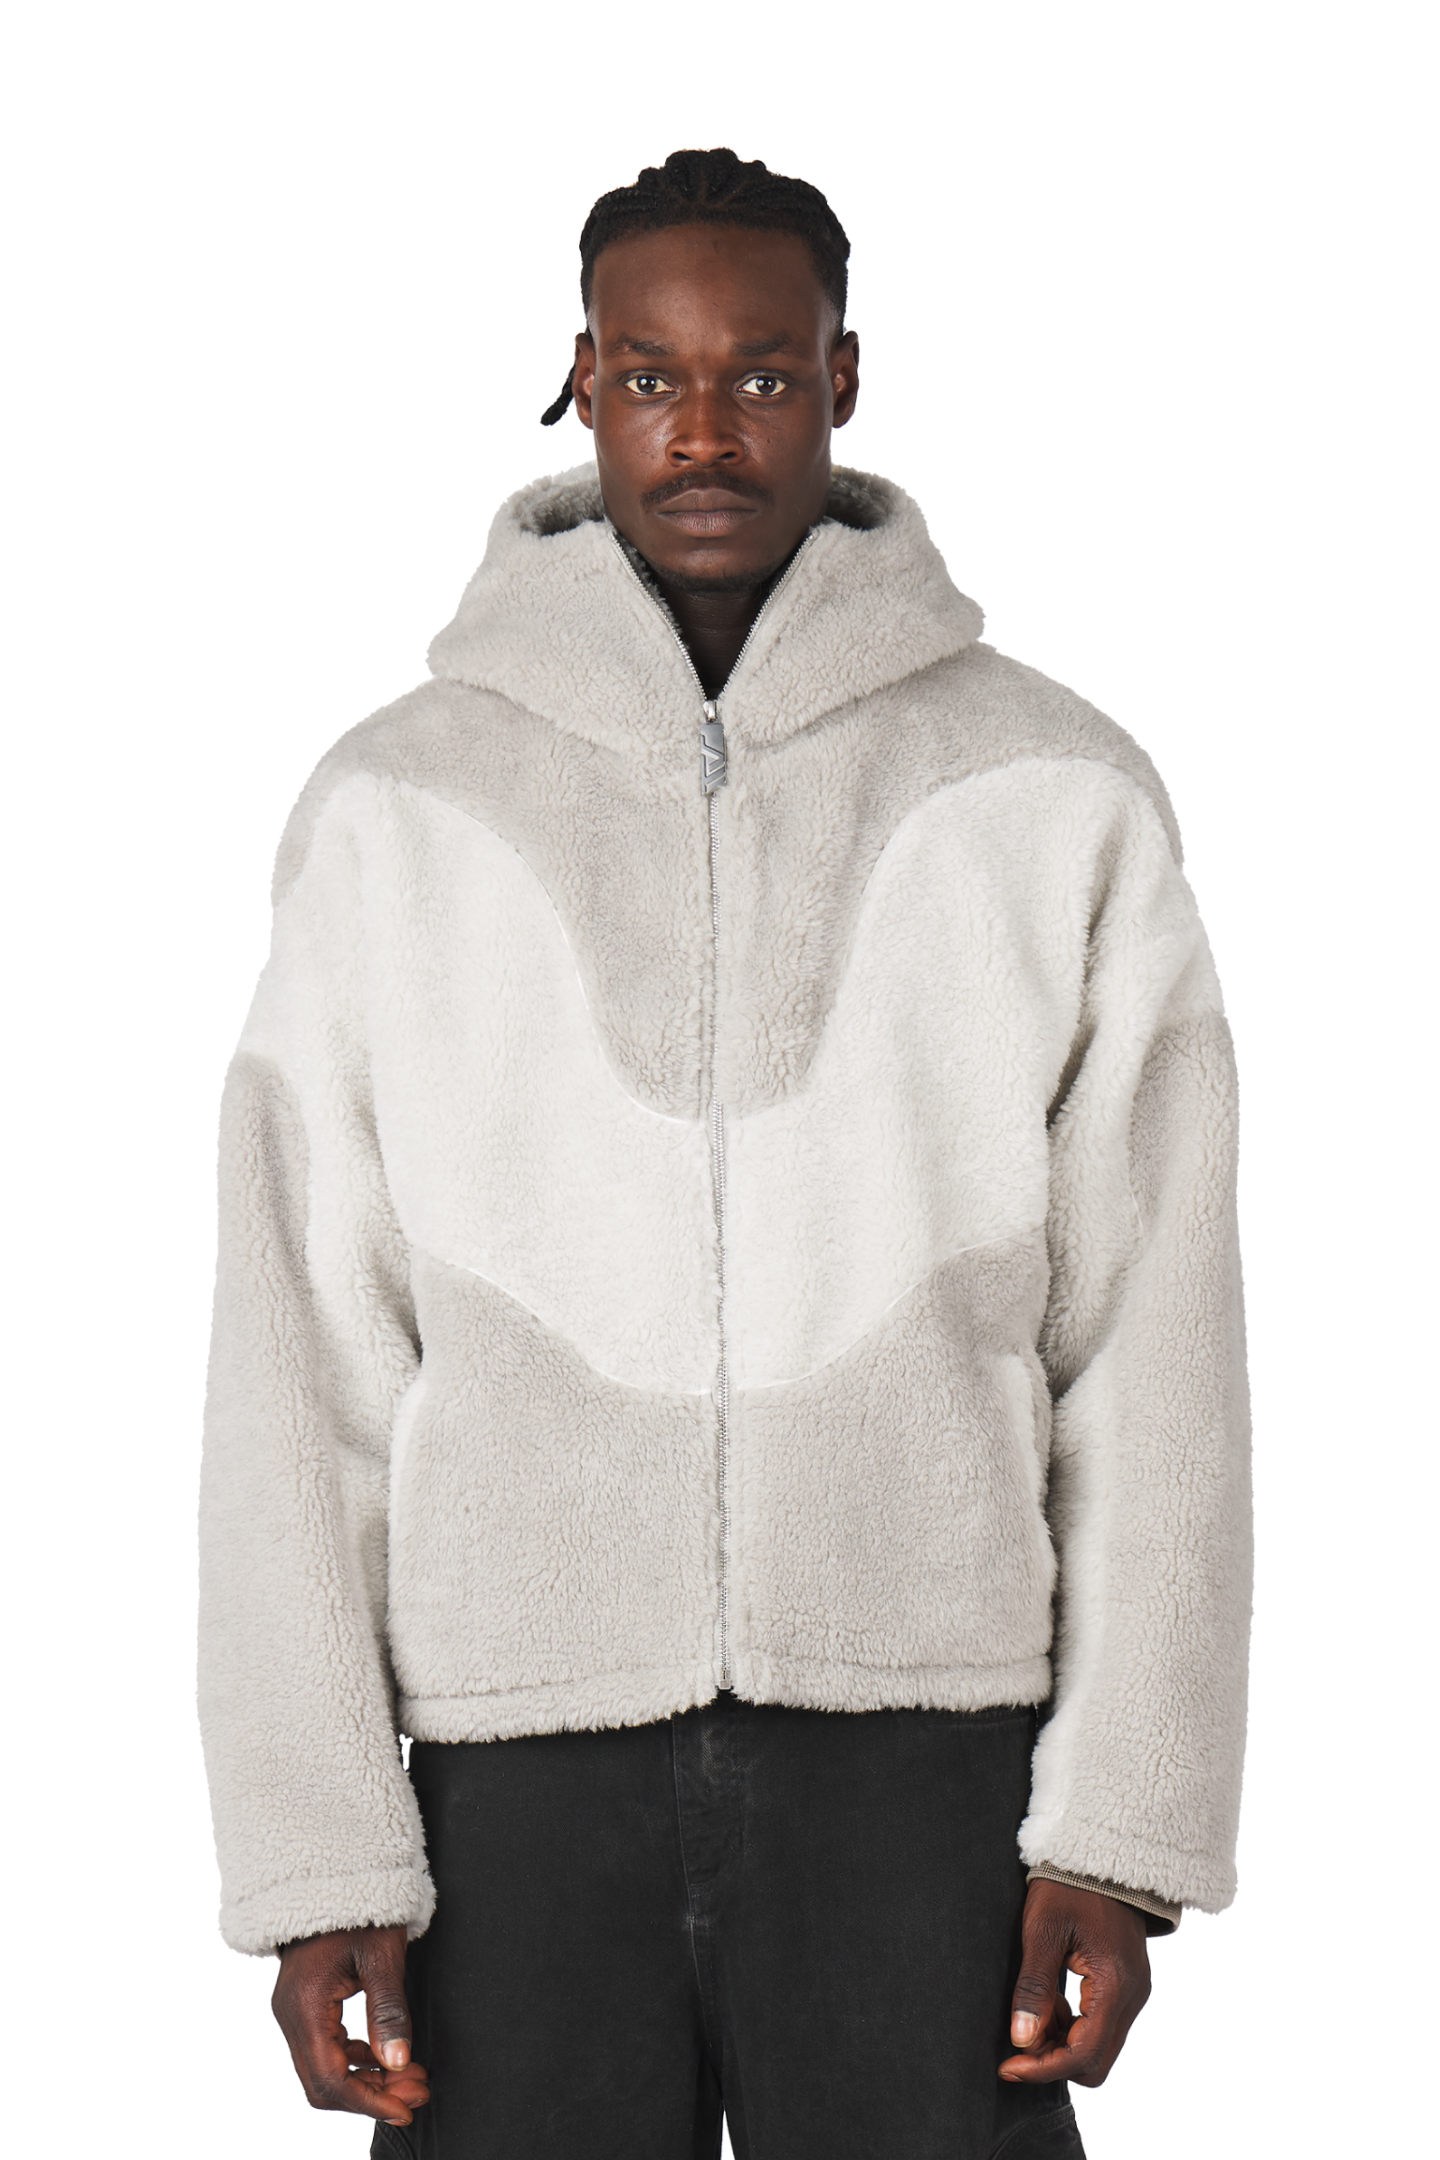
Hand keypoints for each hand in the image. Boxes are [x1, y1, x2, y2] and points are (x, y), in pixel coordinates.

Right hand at [270, 1924, 430, 2125]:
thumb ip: (388, 2011)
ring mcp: (293, 2013)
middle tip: (416, 2093)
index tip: (404, 2109)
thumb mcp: (382, 1955)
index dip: (369, 2101)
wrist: (332, 1879)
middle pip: (325, 2083)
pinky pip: (324, 2050)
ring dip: (366, 2080)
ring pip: (324, 2070)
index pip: (331, 2079)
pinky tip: (385, 2058)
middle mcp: (290, 2016)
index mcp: (305, 2006)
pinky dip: (356, 2061)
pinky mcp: (303, 2008)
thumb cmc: (359, 1909)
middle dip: (372, 2094)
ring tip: (410, 2078)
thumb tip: (398, 2062)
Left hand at [999, 1880, 1150, 2088]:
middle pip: (1095, 2063)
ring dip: (1063, 2044)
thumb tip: (1022, 2039)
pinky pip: (1101, 2026)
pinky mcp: (1126, 1987)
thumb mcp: (1042, 1932)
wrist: (1099, 1858)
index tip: (1010, 2066)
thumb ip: (1034, 1988)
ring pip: (1098, 2047)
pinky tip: (1052, 2004)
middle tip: (1019, 2044)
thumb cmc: (1071, 1886)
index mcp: (1114, 1986)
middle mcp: (1131, 1997)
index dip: (1043, 2068)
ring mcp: (1132, 1993)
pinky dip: (1074, 2027)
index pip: (1082, 2056)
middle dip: (1054, 2061)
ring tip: (1032, 2016)